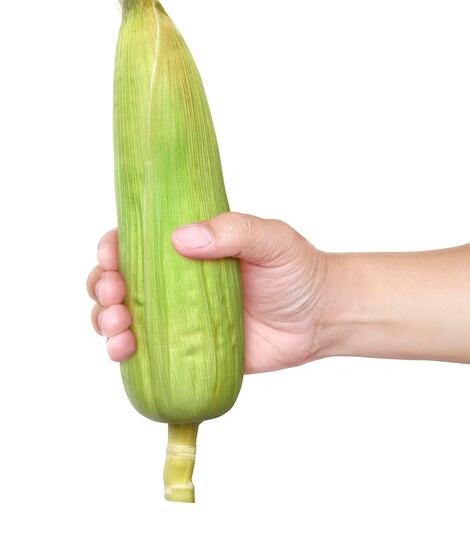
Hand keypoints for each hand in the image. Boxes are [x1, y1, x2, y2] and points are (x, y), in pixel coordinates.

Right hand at [87, 212, 329, 372]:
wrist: (320, 319)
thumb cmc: (296, 272)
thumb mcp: (271, 239)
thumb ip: (233, 231)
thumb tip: (181, 238)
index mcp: (188, 248)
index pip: (136, 241)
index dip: (112, 246)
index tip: (111, 254)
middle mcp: (175, 282)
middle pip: (119, 281)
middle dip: (102, 287)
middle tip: (114, 295)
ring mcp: (177, 319)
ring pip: (123, 317)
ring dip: (105, 321)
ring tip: (119, 329)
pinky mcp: (186, 352)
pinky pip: (145, 355)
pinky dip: (123, 353)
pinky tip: (123, 353)